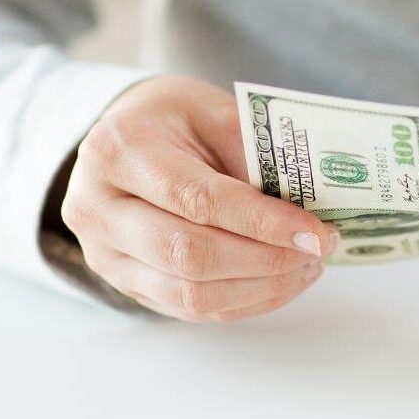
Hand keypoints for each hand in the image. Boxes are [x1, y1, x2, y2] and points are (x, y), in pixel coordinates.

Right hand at [61, 75, 338, 321]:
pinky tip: (281, 281)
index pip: (198, 199)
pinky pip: (191, 309)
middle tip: (320, 249)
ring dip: (262, 287)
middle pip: (190, 256)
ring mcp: (105, 255)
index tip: (316, 232)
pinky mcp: (125, 285)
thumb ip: (253, 154)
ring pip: (191, 294)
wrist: (124, 139)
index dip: (263, 222)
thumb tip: (308, 206)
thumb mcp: (213, 110)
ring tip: (308, 266)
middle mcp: (98, 209)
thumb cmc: (173, 119)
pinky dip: (245, 300)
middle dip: (267, 260)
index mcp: (118, 151)